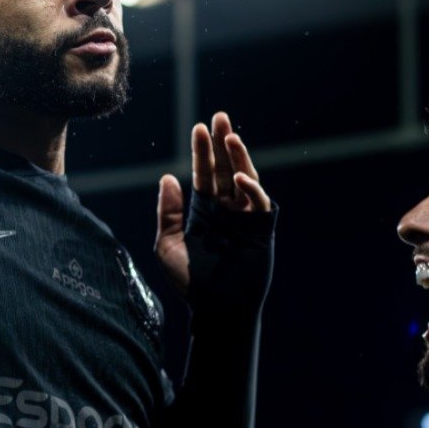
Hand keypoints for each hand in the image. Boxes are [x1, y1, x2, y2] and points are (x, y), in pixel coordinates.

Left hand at [156, 111, 272, 293]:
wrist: (216, 309)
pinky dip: (251, 188)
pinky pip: (258, 203)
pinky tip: (239, 178)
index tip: (198, 127)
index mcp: (204, 210)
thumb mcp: (168, 244)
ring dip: (239, 157)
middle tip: (219, 118)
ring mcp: (245, 218)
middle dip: (222, 143)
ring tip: (231, 136)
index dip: (202, 150)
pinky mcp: (261, 229)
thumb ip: (167, 212)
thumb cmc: (191, 282)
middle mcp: (226, 209)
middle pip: (226, 168)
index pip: (204, 173)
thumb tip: (167, 177)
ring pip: (245, 178)